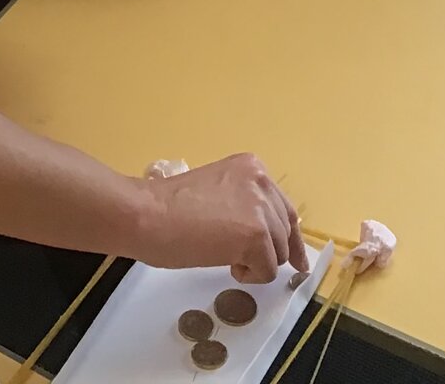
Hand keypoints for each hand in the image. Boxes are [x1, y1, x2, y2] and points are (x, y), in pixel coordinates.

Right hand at [136, 153, 306, 282]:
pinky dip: (249, 276)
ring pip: (278, 253)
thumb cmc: (169, 209)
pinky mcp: (256, 235)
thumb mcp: (217, 194)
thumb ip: (244, 206)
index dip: (289, 238)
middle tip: (244, 264)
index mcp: (252, 168)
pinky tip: (225, 265)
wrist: (147, 214)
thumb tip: (268, 238)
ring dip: (255, 263)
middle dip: (270, 252)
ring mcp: (260, 208)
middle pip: (285, 232)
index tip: (296, 260)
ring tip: (224, 257)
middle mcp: (262, 182)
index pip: (284, 208)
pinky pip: (266, 270)